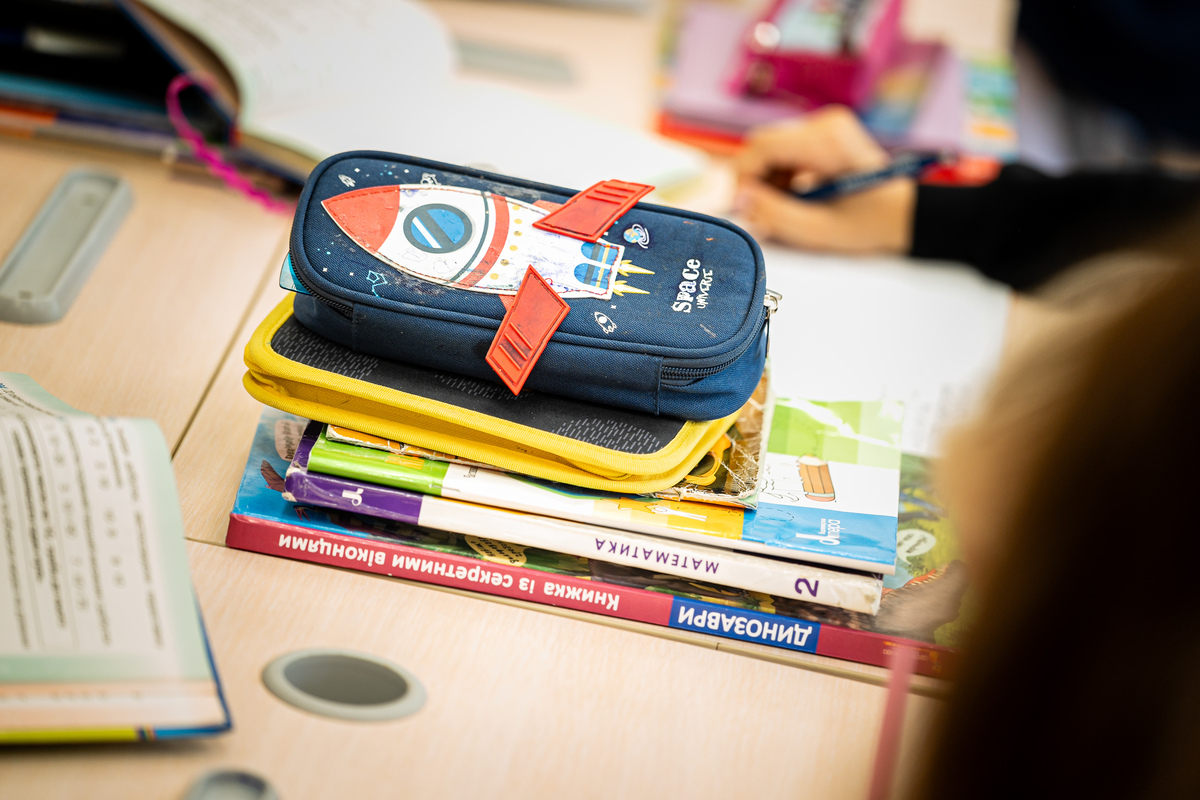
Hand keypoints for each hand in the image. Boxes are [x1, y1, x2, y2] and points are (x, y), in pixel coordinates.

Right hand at [734, 106, 915, 253]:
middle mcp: (825, 122)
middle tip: (763, 212)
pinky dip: (781, 174)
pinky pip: (784, 149)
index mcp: (827, 141)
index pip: (762, 147)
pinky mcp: (823, 132)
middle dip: (756, 180)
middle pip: (763, 145)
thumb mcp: (817, 229)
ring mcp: (825, 124)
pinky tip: (797, 194)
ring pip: (770, 148)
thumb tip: (740, 199)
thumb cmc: (867, 223)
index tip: (741, 208)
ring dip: (768, 179)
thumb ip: (774, 214)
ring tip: (787, 205)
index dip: (743, 178)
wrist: (901, 213)